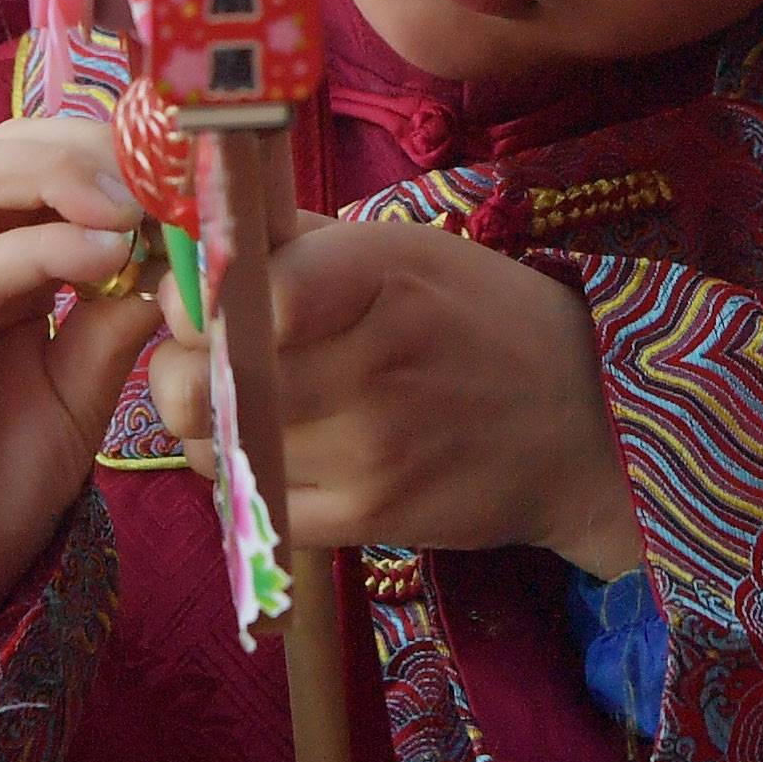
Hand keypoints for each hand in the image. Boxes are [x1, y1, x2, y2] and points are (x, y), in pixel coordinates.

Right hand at [0, 115, 158, 749]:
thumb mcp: (76, 395)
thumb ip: (116, 325)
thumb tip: (184, 261)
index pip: (40, 164)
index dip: (117, 154)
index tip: (195, 173)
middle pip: (5, 148)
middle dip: (95, 145)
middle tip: (174, 174)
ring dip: (64, 173)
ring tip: (140, 204)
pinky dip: (37, 249)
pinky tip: (106, 256)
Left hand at [149, 216, 640, 576]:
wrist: (582, 424)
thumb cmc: (480, 319)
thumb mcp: (406, 250)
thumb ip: (301, 245)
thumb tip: (199, 248)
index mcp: (377, 273)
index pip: (238, 290)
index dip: (195, 300)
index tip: (200, 303)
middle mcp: (370, 360)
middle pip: (197, 378)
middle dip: (180, 368)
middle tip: (207, 362)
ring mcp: (369, 447)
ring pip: (212, 444)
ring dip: (208, 426)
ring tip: (248, 408)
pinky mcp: (369, 517)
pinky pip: (250, 503)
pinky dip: (244, 479)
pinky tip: (278, 454)